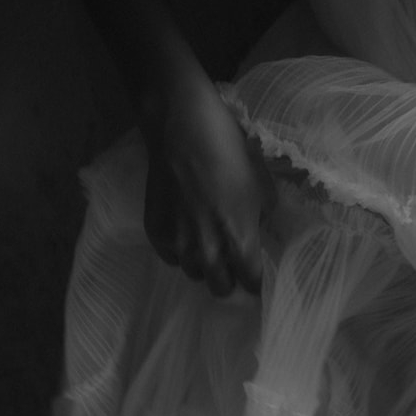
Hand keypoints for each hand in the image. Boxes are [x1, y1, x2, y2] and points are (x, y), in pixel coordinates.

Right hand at [142, 71, 266, 298]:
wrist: (184, 127)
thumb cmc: (231, 152)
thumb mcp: (260, 188)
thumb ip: (259, 223)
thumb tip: (259, 237)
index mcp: (239, 239)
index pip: (251, 283)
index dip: (257, 281)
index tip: (258, 275)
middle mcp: (207, 250)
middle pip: (220, 288)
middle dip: (231, 279)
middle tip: (235, 264)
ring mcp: (177, 242)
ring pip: (194, 273)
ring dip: (204, 265)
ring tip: (209, 245)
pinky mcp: (154, 231)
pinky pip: (170, 257)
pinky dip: (179, 251)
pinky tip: (186, 233)